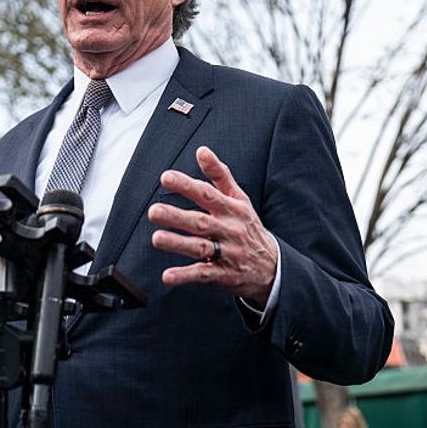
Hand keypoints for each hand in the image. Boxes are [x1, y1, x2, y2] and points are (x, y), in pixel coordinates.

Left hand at [148, 146, 277, 305]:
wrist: (272, 266)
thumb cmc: (248, 227)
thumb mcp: (240, 199)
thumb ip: (220, 175)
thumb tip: (201, 151)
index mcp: (231, 209)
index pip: (207, 194)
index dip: (187, 185)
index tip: (166, 178)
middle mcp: (229, 229)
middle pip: (200, 222)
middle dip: (177, 216)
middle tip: (154, 211)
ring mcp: (227, 253)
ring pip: (200, 247)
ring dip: (178, 244)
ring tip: (157, 239)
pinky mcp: (223, 274)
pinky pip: (203, 274)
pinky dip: (185, 276)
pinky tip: (167, 276)